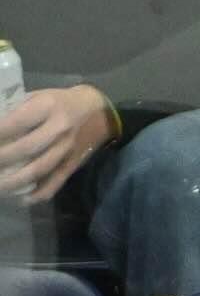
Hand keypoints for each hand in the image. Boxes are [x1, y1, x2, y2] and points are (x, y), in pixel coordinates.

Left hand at [0, 85, 115, 203]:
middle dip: (2, 159)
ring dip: (16, 181)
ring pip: (40, 169)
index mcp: (47, 106)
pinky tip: (24, 199)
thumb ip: (17, 111)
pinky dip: (41, 192)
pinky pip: (57, 180)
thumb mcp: (36, 96)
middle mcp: (59, 129)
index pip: (16, 123)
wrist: (95, 110)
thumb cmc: (58, 101)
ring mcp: (67, 148)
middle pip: (27, 149)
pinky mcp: (73, 163)